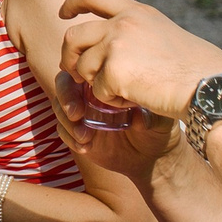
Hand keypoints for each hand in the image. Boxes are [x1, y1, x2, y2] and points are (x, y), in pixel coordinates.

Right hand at [51, 69, 183, 182]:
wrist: (154, 156)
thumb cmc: (159, 128)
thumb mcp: (161, 119)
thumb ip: (151, 115)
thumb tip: (138, 118)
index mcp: (108, 79)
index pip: (84, 65)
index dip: (77, 71)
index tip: (85, 85)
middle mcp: (91, 92)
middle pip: (64, 83)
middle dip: (66, 97)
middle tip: (77, 114)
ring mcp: (83, 112)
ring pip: (59, 107)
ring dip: (67, 121)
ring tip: (85, 137)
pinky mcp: (78, 133)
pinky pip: (62, 131)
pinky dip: (69, 138)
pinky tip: (85, 147)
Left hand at [57, 0, 221, 123]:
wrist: (211, 88)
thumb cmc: (200, 69)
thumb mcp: (167, 35)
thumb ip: (140, 33)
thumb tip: (120, 43)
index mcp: (137, 12)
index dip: (73, 3)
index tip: (63, 13)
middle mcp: (123, 23)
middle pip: (74, 35)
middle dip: (69, 56)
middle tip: (76, 72)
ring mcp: (117, 45)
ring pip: (83, 67)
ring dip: (96, 84)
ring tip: (122, 92)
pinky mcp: (114, 72)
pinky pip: (97, 91)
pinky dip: (111, 101)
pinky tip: (133, 101)